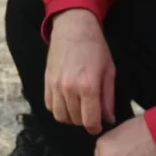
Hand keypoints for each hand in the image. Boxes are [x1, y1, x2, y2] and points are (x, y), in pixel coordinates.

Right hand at [45, 9, 115, 134]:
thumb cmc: (96, 48)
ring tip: (78, 108)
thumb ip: (108, 98)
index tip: (98, 124)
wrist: (74, 28)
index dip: (95, 127)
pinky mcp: (46, 81)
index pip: (89, 121)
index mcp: (88, 87)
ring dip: (70, 117)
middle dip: (84, 120)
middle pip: (75, 120)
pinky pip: (49, 105)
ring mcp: (55, 86)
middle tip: (90, 112)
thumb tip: (109, 119)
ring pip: (60, 116)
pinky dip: (58, 108)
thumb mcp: (109, 71)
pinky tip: (66, 101)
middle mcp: (69, 89)